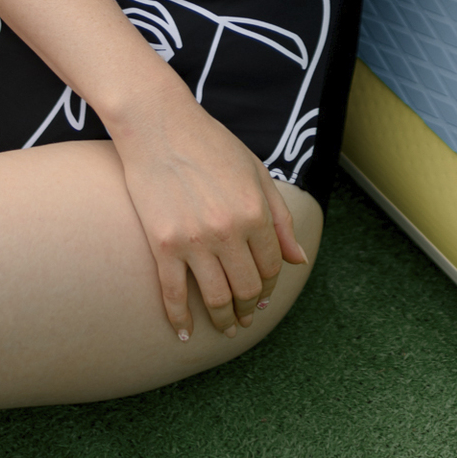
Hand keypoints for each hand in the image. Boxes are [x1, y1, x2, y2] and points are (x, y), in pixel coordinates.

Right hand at [113, 91, 309, 340]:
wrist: (158, 124)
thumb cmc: (210, 144)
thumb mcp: (256, 173)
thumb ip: (280, 218)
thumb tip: (298, 260)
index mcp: (256, 211)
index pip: (272, 266)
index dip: (270, 285)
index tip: (262, 294)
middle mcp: (229, 230)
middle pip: (247, 287)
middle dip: (249, 308)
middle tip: (245, 317)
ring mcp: (194, 240)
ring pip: (215, 298)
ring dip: (223, 320)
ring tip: (225, 328)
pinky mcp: (163, 243)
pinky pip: (173, 294)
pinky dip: (179, 319)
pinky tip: (184, 333)